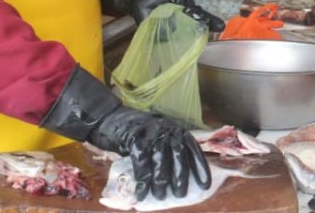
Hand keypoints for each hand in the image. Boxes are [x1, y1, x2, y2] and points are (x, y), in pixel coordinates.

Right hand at [91, 108, 208, 200]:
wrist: (110, 119)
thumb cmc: (137, 134)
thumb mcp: (158, 138)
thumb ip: (169, 152)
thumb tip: (181, 178)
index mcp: (175, 130)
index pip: (192, 148)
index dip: (200, 167)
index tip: (205, 184)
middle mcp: (166, 129)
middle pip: (178, 154)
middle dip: (181, 176)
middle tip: (180, 194)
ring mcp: (150, 132)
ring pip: (160, 159)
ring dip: (161, 180)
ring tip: (160, 195)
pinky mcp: (134, 137)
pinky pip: (141, 161)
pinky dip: (142, 179)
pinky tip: (142, 191)